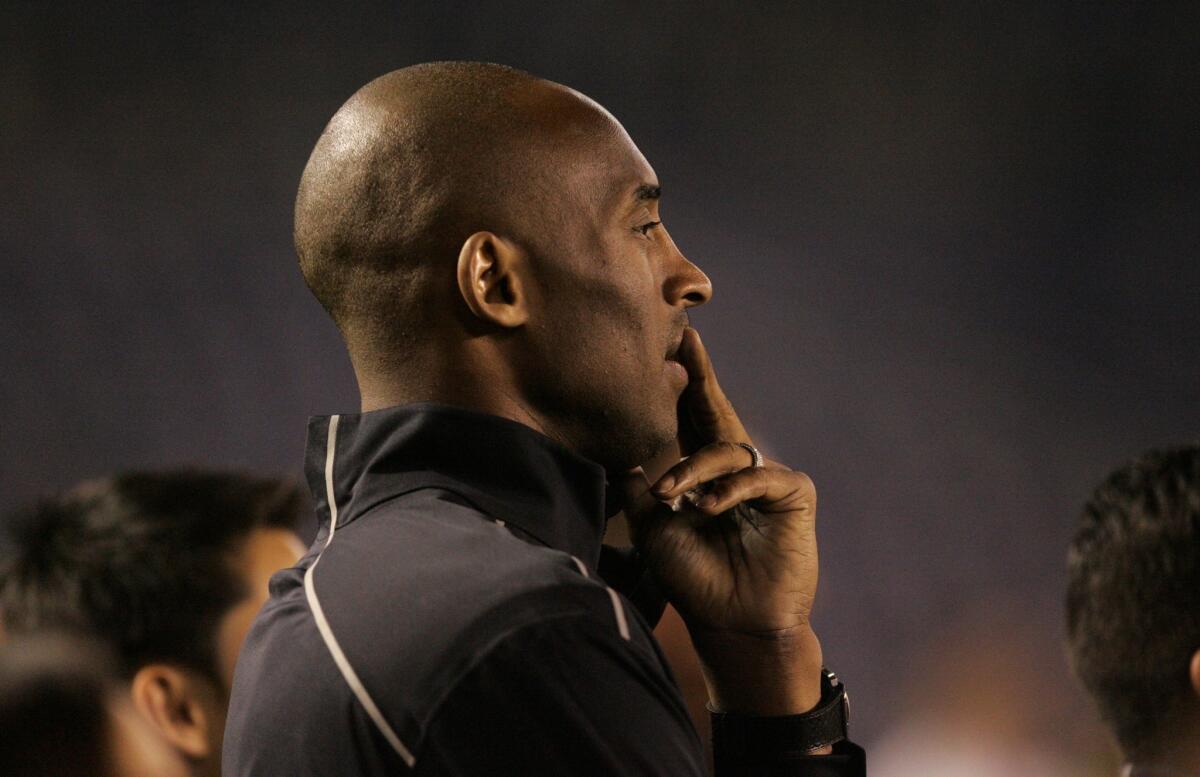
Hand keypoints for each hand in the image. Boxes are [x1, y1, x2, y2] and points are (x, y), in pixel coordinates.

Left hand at [614, 327, 823, 713]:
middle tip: (685, 341)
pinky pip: (761, 477)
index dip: (680, 384)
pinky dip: (732, 489)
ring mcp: (765, 480)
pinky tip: (709, 507)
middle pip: (716, 411)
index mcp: (702, 472)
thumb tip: (617, 450)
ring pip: (729, 448)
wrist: (732, 624)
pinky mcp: (793, 496)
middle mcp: (734, 468)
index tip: (667, 347)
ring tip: (672, 495)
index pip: (689, 419)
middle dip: (700, 376)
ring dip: (695, 468)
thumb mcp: (653, 528)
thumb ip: (639, 487)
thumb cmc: (694, 580)